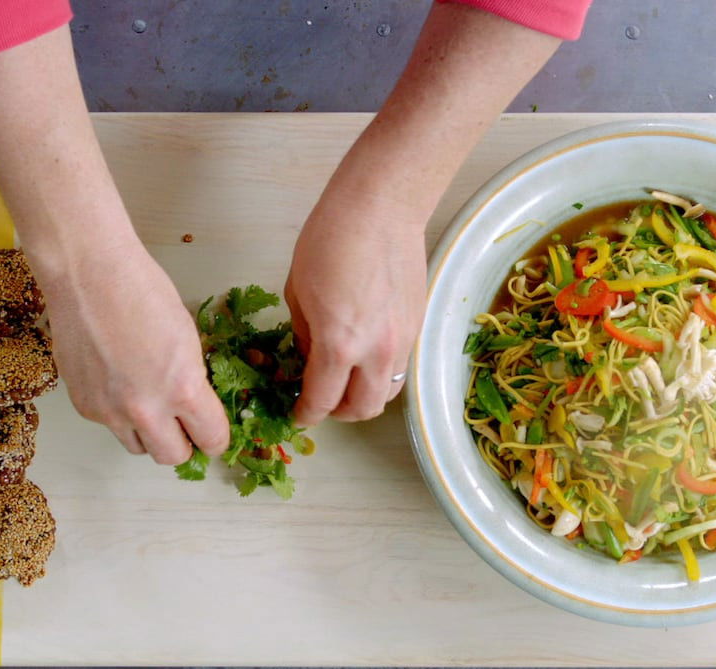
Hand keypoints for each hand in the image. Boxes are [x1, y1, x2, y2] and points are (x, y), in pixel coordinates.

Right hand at [32, 238, 229, 464]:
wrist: (88, 275)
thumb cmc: (143, 293)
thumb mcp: (188, 339)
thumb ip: (192, 382)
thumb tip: (194, 406)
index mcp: (183, 389)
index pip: (212, 439)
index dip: (215, 437)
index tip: (212, 431)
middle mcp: (146, 409)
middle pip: (172, 457)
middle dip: (183, 444)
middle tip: (183, 426)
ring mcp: (109, 411)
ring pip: (137, 447)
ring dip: (149, 433)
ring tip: (149, 402)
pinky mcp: (83, 405)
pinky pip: (109, 425)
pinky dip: (118, 413)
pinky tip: (118, 381)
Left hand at [286, 189, 427, 424]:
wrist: (382, 208)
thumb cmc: (331, 238)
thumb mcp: (298, 290)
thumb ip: (306, 334)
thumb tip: (311, 357)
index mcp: (339, 344)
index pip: (323, 401)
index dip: (306, 413)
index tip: (298, 412)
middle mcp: (376, 352)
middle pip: (362, 410)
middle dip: (338, 413)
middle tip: (322, 400)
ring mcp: (403, 341)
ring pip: (387, 393)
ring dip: (364, 396)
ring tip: (347, 380)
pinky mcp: (417, 326)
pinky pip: (400, 366)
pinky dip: (380, 371)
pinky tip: (366, 351)